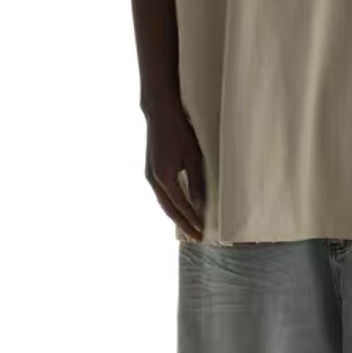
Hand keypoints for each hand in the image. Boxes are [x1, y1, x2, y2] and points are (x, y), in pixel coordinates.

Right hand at [144, 101, 205, 240]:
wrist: (160, 114)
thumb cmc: (179, 132)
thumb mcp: (193, 157)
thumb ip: (196, 182)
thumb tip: (199, 204)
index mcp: (165, 178)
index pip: (181, 206)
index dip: (192, 220)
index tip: (202, 231)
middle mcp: (154, 180)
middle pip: (169, 210)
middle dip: (183, 224)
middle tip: (196, 237)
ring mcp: (149, 176)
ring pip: (163, 203)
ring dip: (175, 217)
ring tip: (188, 227)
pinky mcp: (150, 171)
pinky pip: (160, 195)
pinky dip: (169, 205)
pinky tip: (177, 209)